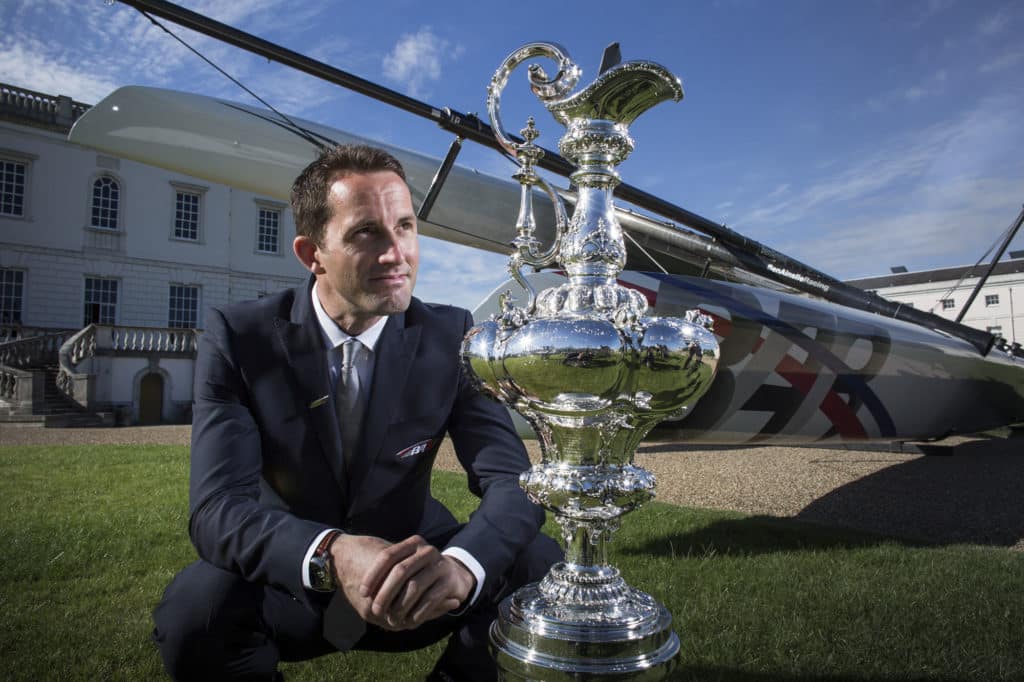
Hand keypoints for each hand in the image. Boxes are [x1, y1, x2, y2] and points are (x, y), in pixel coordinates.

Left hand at [331, 534, 474, 629]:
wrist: (453, 575)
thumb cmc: (420, 572)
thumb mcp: (406, 565)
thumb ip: (389, 570)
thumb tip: (361, 587)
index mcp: (413, 543)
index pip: (387, 556)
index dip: (373, 575)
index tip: (362, 592)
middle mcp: (427, 551)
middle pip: (400, 571)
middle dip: (385, 593)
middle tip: (375, 609)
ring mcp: (440, 565)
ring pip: (414, 587)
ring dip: (399, 606)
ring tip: (391, 618)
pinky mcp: (449, 582)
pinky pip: (429, 599)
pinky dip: (416, 613)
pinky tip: (408, 621)